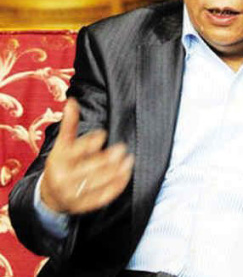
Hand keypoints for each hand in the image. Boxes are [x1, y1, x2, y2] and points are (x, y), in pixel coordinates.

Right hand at [40, 98, 134, 213]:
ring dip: (116, 171)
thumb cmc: (61, 163)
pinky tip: (126, 175)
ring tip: (129, 160)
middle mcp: (64, 178)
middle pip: (90, 167)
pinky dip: (117, 185)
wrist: (49, 196)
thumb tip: (72, 100)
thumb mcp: (62, 144)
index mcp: (59, 160)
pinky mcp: (84, 205)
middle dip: (108, 158)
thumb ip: (69, 124)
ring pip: (99, 182)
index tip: (103, 134)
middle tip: (123, 148)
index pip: (76, 151)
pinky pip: (103, 196)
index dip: (91, 142)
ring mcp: (74, 194)